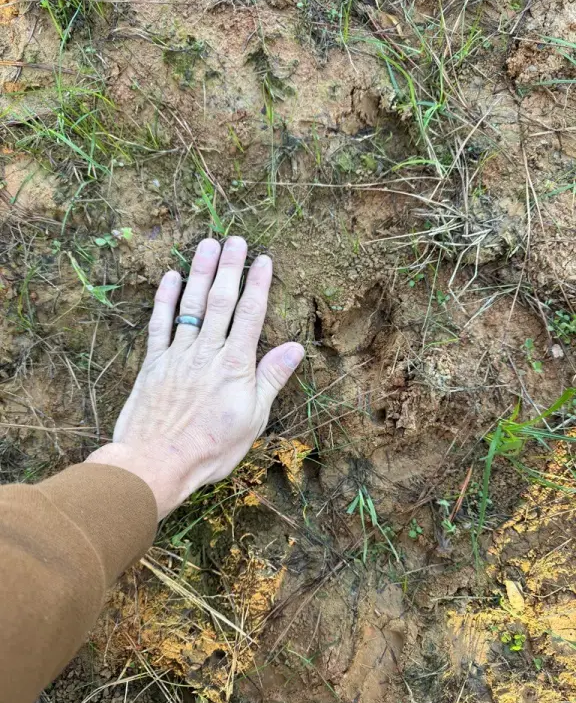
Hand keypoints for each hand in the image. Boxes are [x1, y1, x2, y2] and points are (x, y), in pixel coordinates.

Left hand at [87, 236, 303, 518]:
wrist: (157, 462)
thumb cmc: (211, 448)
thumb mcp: (253, 419)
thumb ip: (271, 379)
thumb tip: (296, 349)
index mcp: (235, 365)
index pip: (251, 315)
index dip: (258, 285)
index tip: (263, 260)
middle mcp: (207, 352)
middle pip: (221, 301)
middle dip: (229, 267)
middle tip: (235, 240)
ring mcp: (178, 354)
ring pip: (190, 305)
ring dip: (199, 272)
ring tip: (206, 244)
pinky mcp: (154, 363)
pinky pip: (159, 324)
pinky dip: (164, 299)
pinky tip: (170, 277)